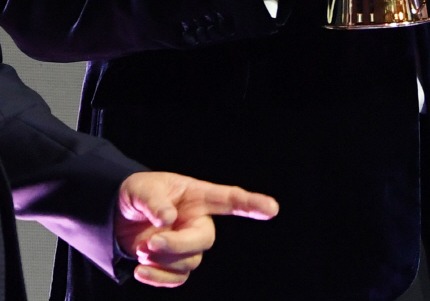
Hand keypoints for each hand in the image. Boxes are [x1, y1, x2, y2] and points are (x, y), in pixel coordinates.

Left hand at [115, 172, 277, 286]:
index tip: (272, 209)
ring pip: (190, 262)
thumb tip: (168, 221)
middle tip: (149, 244)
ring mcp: (190, 244)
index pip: (229, 199)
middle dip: (177, 246)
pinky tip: (141, 270)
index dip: (252, 203)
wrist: (119, 218)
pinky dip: (158, 278)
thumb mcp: (141, 189)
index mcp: (198, 196)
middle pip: (205, 240)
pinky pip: (177, 279)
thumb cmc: (138, 195)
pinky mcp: (177, 264)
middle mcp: (200, 221)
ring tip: (142, 248)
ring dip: (162, 260)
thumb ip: (154, 201)